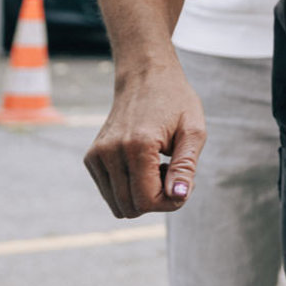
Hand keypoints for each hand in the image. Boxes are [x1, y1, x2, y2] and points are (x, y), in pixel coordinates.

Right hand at [84, 64, 205, 218]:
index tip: (185, 182)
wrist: (146, 77)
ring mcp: (96, 156)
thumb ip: (186, 167)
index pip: (147, 200)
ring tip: (158, 166)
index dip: (170, 201)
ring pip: (117, 205)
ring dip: (142, 195)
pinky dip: (129, 188)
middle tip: (172, 172)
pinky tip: (144, 164)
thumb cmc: (176, 102)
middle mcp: (110, 152)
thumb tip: (178, 197)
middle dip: (156, 200)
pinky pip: (109, 193)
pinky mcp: (91, 158)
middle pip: (130, 207)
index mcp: (137, 146)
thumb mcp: (194, 131)